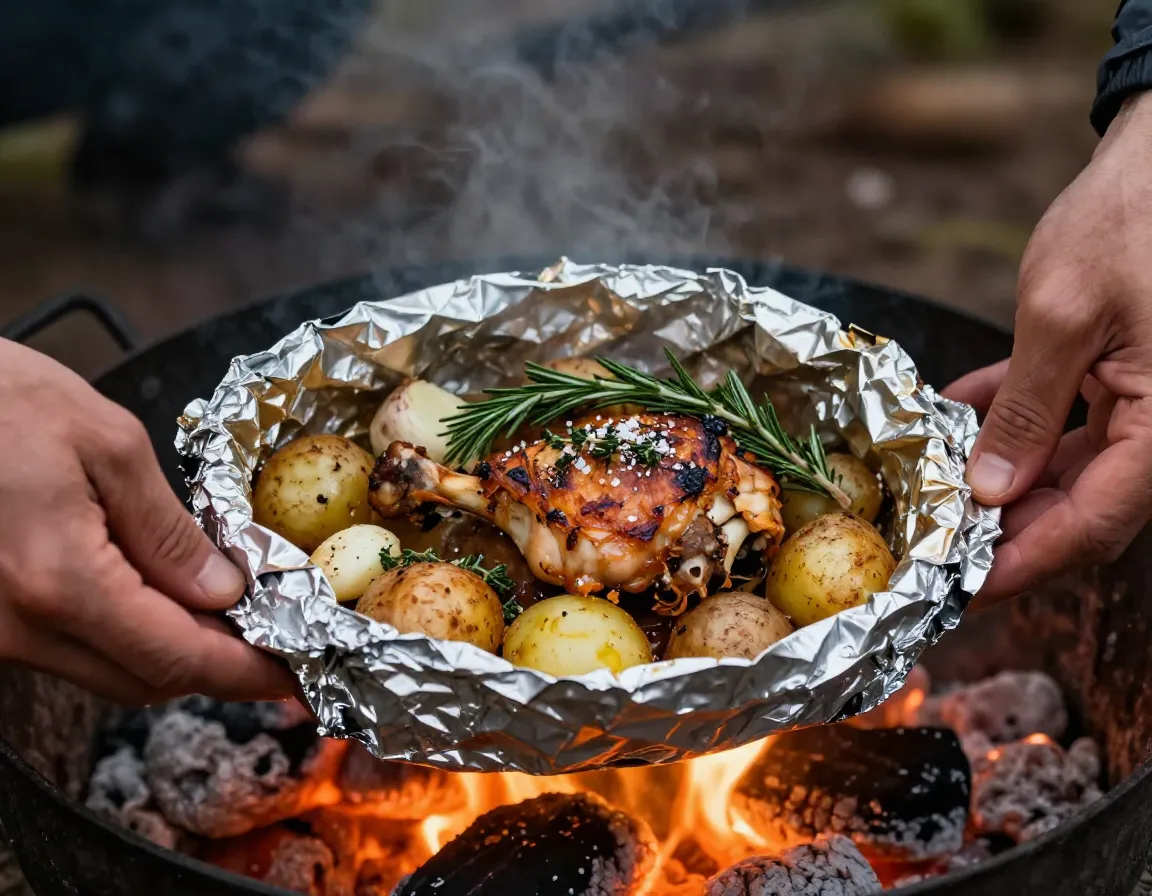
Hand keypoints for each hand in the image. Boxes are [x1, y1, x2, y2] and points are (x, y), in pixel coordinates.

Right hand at [0, 338, 294, 702]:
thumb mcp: (105, 443)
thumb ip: (168, 529)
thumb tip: (223, 590)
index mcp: (59, 580)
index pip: (176, 657)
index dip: (245, 672)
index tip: (293, 673)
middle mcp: (17, 627)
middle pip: (144, 680)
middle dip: (216, 666)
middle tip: (274, 640)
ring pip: (107, 673)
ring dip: (173, 653)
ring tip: (229, 617)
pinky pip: (70, 650)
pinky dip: (127, 637)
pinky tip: (161, 601)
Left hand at [945, 92, 1151, 603]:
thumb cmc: (1132, 218)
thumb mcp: (1062, 316)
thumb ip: (1027, 412)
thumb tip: (992, 492)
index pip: (1094, 528)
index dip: (1023, 566)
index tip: (959, 589)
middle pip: (1081, 511)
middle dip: (1005, 532)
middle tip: (934, 546)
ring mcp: (1146, 402)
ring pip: (1070, 471)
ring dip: (1002, 483)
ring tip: (937, 493)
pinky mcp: (1126, 374)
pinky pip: (1069, 421)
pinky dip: (1016, 428)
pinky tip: (962, 424)